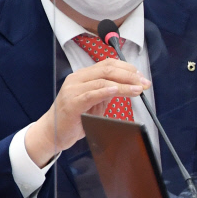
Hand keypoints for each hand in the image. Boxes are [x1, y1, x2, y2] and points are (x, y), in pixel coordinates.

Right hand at [24, 58, 150, 166]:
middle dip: (129, 75)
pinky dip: (105, 91)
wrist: (52, 133)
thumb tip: (129, 85)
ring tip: (138, 89)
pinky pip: (91, 94)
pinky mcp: (72, 103)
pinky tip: (116, 91)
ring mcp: (73, 89)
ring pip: (102, 80)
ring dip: (123, 84)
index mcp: (83, 76)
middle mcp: (77, 78)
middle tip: (144, 82)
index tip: (141, 76)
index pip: (108, 64)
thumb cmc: (73, 118)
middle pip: (107, 69)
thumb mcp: (94, 102)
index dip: (127, 68)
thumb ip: (107, 92)